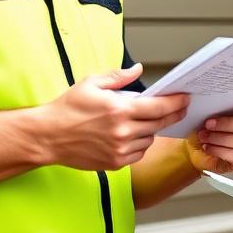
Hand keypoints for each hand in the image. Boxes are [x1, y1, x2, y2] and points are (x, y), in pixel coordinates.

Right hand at [41, 64, 189, 171]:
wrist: (47, 137)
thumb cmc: (67, 108)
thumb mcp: (91, 83)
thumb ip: (118, 76)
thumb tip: (139, 69)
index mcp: (119, 109)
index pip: (159, 107)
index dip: (176, 102)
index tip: (185, 98)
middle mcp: (123, 131)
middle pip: (159, 123)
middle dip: (173, 114)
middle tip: (180, 107)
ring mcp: (120, 149)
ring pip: (149, 139)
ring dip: (151, 129)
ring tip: (144, 120)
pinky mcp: (115, 163)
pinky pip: (139, 153)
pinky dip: (140, 144)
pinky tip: (132, 135)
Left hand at [185, 100, 232, 173]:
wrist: (197, 148)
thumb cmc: (207, 128)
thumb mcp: (208, 111)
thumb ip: (206, 100)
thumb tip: (194, 94)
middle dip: (228, 124)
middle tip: (210, 123)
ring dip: (220, 138)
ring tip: (204, 135)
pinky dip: (218, 150)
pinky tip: (208, 146)